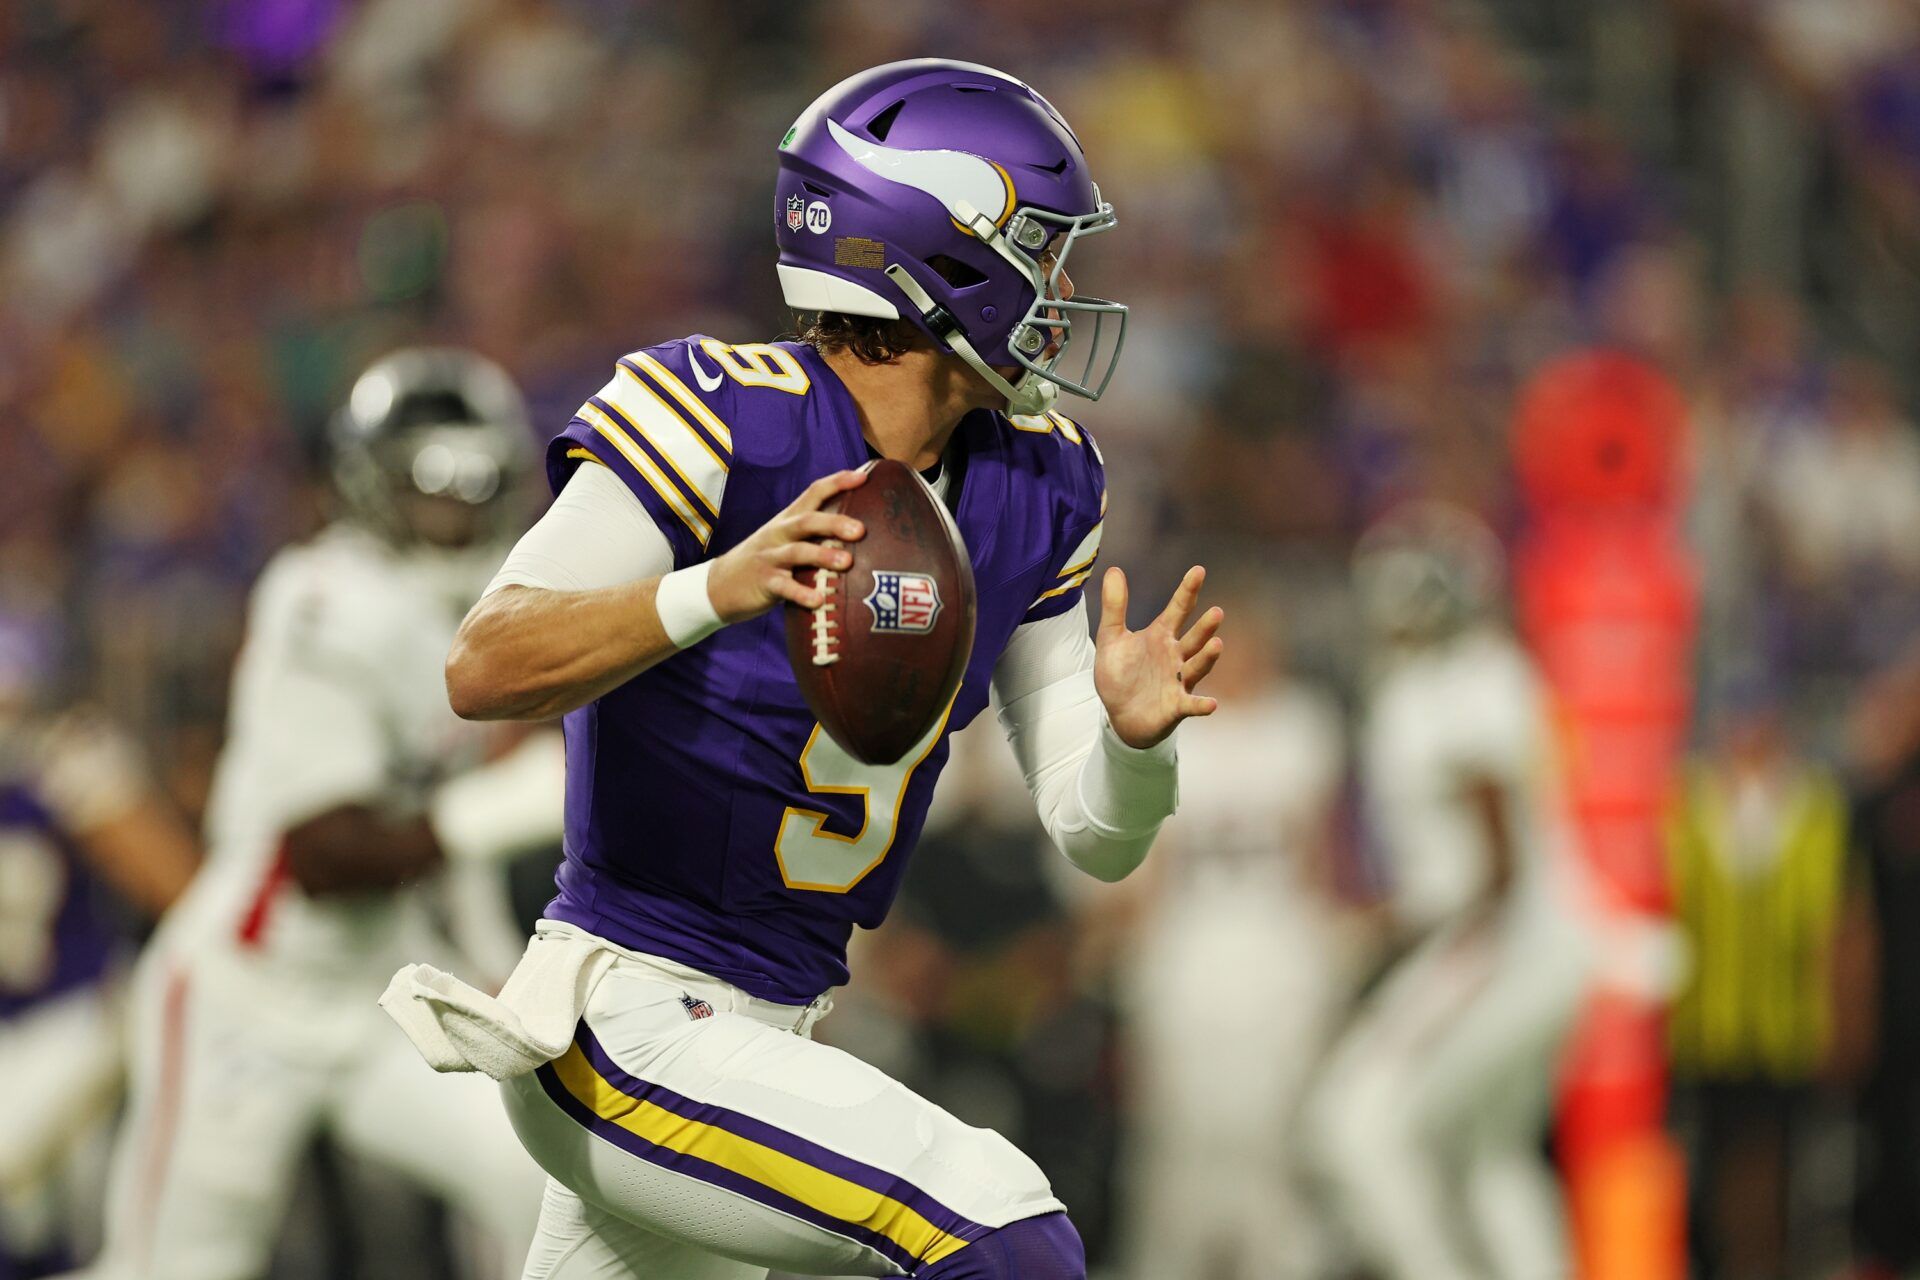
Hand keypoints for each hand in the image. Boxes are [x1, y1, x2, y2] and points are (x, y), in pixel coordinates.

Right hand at [706, 469, 867, 622]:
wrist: (720, 584)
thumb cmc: (766, 561)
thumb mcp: (785, 540)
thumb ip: (815, 536)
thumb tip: (861, 535)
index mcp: (788, 520)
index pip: (814, 493)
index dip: (838, 482)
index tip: (863, 476)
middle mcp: (779, 533)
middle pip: (806, 521)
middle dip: (834, 523)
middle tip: (860, 530)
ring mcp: (770, 557)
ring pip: (796, 552)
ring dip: (822, 556)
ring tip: (847, 562)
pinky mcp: (763, 582)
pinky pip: (784, 587)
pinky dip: (801, 593)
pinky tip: (819, 601)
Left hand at [1094, 565, 1222, 748]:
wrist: (1120, 715)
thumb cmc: (1121, 674)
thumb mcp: (1111, 638)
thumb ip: (1115, 606)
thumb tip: (1114, 569)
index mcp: (1161, 636)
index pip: (1178, 609)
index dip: (1188, 591)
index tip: (1198, 571)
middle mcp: (1176, 656)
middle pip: (1193, 638)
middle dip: (1205, 627)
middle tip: (1217, 611)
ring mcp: (1179, 681)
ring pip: (1196, 667)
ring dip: (1207, 657)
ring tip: (1217, 644)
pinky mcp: (1176, 706)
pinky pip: (1191, 705)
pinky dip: (1202, 705)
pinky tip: (1212, 704)